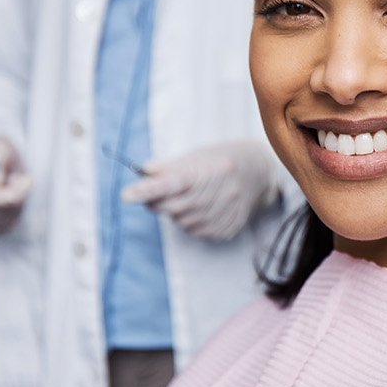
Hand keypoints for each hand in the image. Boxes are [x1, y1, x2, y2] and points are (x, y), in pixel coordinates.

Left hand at [121, 140, 278, 240]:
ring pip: (181, 221)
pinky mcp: (227, 229)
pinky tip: (200, 207)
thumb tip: (144, 172)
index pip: (173, 182)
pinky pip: (194, 231)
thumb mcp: (197, 155)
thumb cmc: (222, 160)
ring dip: (174, 211)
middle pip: (172, 206)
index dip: (148, 189)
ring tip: (188, 196)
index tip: (126, 194)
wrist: (260, 172)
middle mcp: (221, 193)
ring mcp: (225, 214)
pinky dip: (188, 220)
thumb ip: (169, 166)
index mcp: (211, 170)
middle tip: (155, 191)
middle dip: (156, 200)